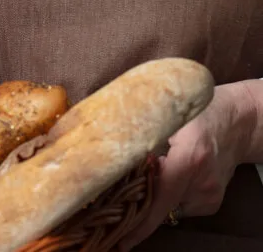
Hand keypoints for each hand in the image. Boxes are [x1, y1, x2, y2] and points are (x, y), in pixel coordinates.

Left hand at [118, 82, 255, 250]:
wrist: (237, 123)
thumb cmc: (198, 114)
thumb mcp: (170, 119)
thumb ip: (146, 138)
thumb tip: (116, 157)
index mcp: (189, 158)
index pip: (161, 197)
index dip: (140, 222)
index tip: (122, 240)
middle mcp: (201, 182)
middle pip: (161, 205)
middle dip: (139, 204)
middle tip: (120, 198)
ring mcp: (209, 195)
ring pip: (169, 206)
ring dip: (156, 195)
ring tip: (152, 170)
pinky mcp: (213, 202)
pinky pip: (182, 205)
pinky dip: (171, 194)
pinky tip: (171, 174)